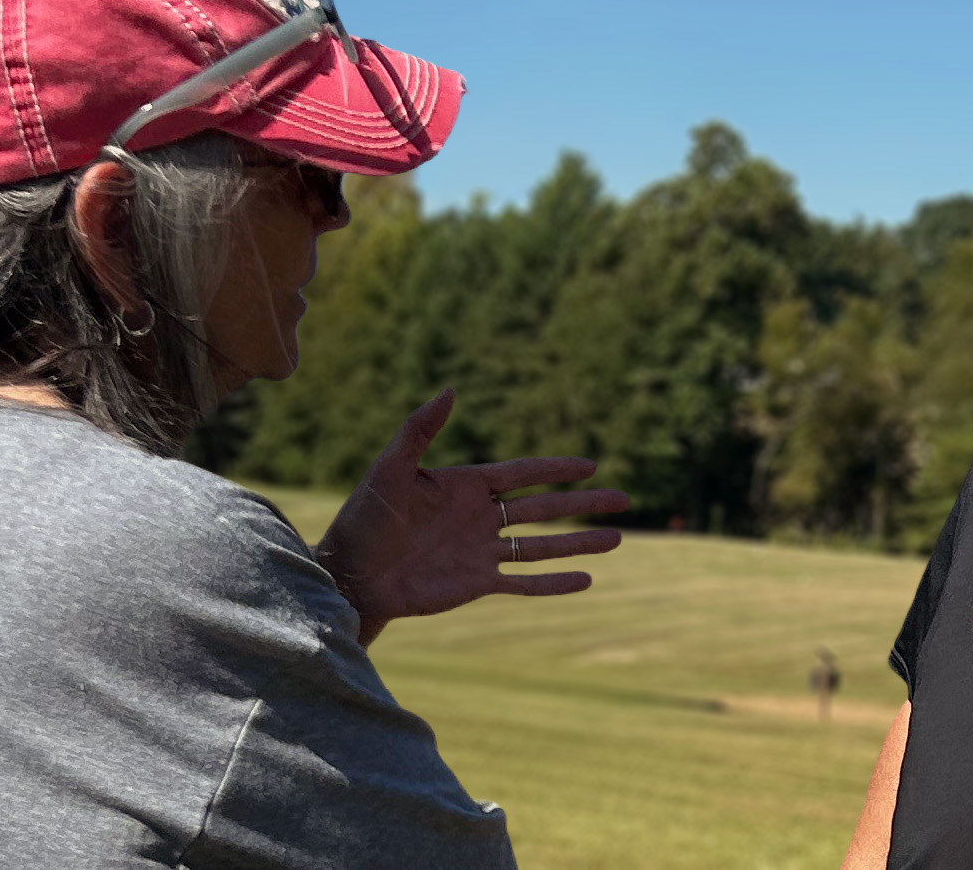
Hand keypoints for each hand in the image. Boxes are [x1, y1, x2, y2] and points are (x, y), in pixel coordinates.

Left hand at [314, 389, 629, 643]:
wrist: (350, 573)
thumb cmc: (364, 517)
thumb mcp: (391, 468)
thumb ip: (420, 429)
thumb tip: (450, 389)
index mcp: (464, 487)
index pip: (521, 475)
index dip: (555, 469)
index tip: (590, 465)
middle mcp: (479, 518)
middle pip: (543, 509)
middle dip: (583, 504)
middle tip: (623, 498)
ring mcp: (481, 552)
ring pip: (542, 546)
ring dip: (578, 542)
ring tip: (617, 538)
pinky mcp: (476, 584)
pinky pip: (523, 583)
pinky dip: (554, 583)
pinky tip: (586, 579)